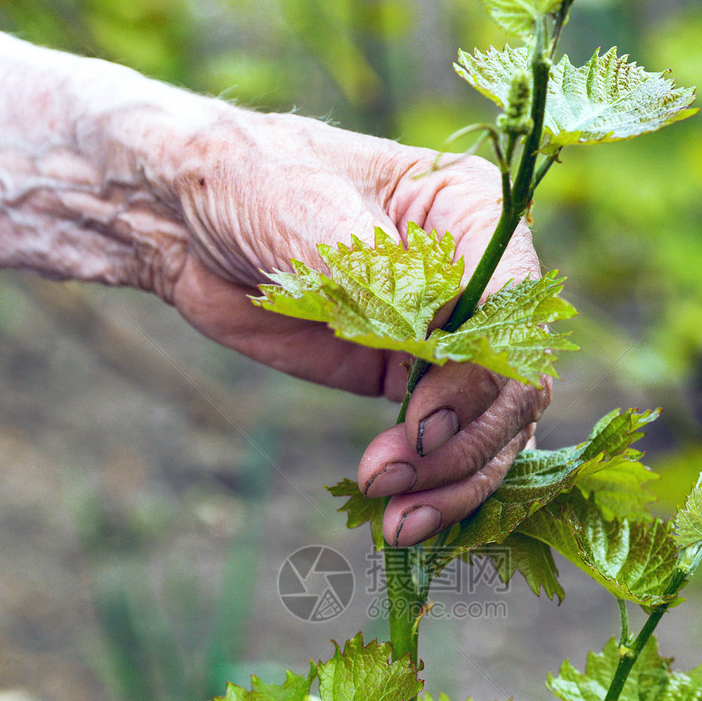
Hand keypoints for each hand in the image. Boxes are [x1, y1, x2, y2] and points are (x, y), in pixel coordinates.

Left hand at [164, 112, 549, 544]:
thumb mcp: (307, 211)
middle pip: (513, 386)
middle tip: (394, 478)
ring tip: (397, 519)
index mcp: (473, 217)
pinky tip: (401, 518)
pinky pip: (446, 447)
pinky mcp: (407, 385)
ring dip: (454, 484)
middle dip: (464, 446)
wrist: (189, 219)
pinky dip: (433, 488)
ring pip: (491, 431)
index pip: (512, 312)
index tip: (420, 420)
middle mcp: (477, 283)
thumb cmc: (252, 181)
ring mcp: (446, 341)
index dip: (481, 377)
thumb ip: (374, 275)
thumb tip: (434, 340)